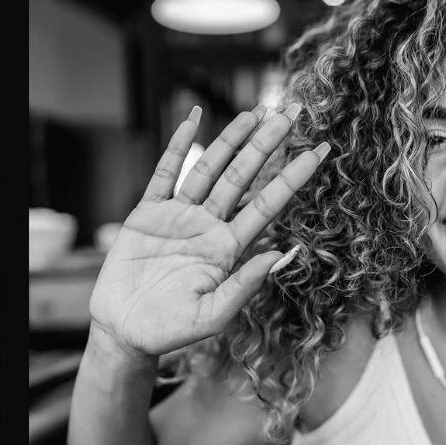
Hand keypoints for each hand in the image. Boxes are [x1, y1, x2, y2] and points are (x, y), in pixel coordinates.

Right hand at [87, 104, 328, 359]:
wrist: (124, 332)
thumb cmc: (170, 331)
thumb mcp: (212, 316)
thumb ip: (245, 285)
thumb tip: (283, 253)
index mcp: (229, 249)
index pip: (268, 204)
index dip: (294, 177)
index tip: (320, 152)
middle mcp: (208, 226)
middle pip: (243, 176)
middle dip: (268, 145)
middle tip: (292, 113)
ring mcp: (178, 216)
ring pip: (209, 168)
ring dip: (231, 139)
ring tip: (254, 112)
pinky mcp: (147, 213)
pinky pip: (165, 172)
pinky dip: (178, 144)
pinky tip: (193, 119)